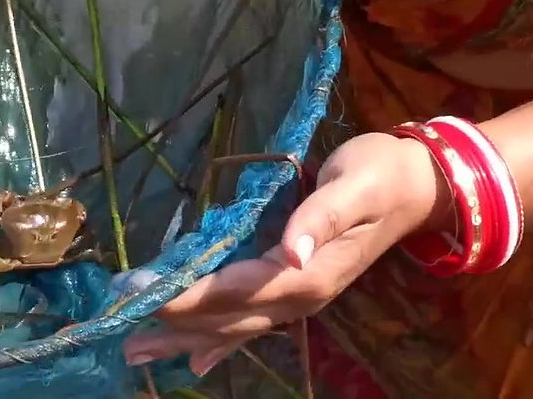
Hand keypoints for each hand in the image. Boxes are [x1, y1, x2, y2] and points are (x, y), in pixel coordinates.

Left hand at [122, 132, 451, 376]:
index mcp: (307, 272)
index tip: (139, 292)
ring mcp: (299, 298)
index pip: (233, 290)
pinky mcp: (297, 289)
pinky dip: (219, 344)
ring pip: (232, 327)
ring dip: (184, 338)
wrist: (416, 186)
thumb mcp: (354, 186)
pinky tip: (194, 359)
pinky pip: (251, 326)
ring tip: (136, 350)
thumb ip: (323, 217)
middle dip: (171, 322)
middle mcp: (300, 296)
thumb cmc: (379, 174)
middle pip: (225, 318)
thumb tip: (292, 250)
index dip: (185, 294)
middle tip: (116, 327)